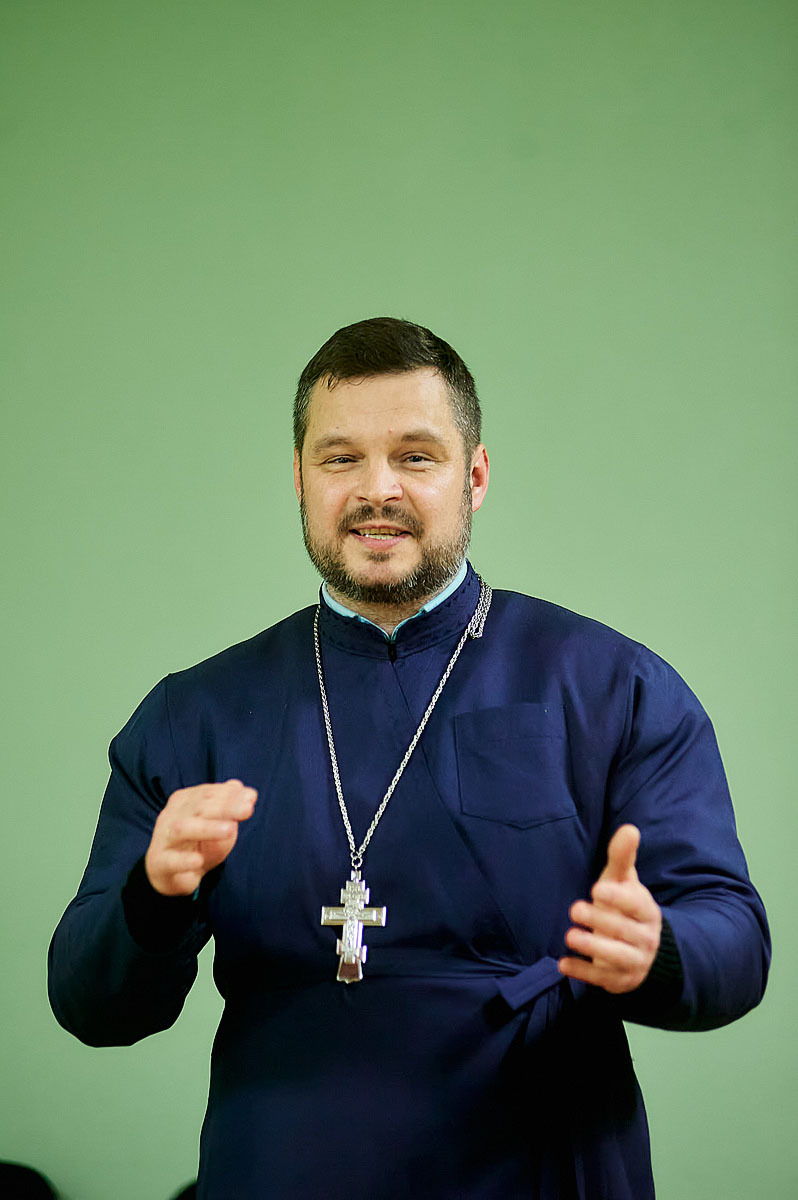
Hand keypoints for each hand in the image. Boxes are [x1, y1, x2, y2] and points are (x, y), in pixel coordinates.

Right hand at [145, 779, 256, 895]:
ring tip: (230, 829)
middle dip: (225, 807)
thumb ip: (231, 808)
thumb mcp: (218, 825)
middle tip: (247, 809)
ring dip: (207, 828)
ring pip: (183, 829)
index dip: (229, 794)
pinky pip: (172, 861)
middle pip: (199, 807)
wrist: (172, 873)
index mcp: (185, 801)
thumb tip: (248, 793)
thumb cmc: (198, 843)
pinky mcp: (161, 863)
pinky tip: (198, 860)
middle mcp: (172, 815)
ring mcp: (164, 839)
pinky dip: (184, 860)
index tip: (251, 798)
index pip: (208, 793)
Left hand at [558, 823, 661, 993]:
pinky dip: (582, 972)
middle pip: (623, 931)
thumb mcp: (624, 883)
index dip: (618, 898)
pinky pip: (601, 979)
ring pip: (616, 958)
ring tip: (570, 936)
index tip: (596, 889)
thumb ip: (623, 858)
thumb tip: (629, 828)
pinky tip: (562, 963)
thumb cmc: (625, 906)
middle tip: (575, 909)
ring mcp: (633, 962)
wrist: (643, 950)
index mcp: (647, 912)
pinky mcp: (619, 980)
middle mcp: (644, 939)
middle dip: (599, 921)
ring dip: (592, 948)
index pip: (637, 905)